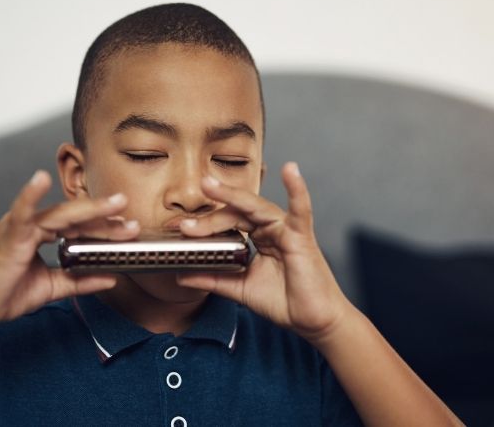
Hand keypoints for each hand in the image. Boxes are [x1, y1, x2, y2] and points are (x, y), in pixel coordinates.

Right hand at [0, 170, 140, 335]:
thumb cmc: (3, 294)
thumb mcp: (50, 288)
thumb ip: (79, 281)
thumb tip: (111, 279)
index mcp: (42, 234)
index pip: (80, 227)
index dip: (105, 227)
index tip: (129, 228)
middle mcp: (34, 225)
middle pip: (76, 218)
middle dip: (105, 217)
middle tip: (131, 214)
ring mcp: (21, 227)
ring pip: (61, 214)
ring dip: (89, 210)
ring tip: (113, 204)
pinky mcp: (8, 234)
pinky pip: (21, 212)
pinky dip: (30, 195)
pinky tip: (40, 180)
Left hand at [176, 162, 352, 342]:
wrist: (313, 321)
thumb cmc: (285, 302)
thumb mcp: (240, 289)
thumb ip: (213, 279)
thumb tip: (182, 275)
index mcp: (258, 238)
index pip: (228, 222)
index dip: (204, 224)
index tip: (180, 230)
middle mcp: (271, 229)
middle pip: (236, 213)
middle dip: (209, 217)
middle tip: (185, 224)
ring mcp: (287, 230)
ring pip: (256, 207)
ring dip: (231, 197)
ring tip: (209, 185)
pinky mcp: (302, 236)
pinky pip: (300, 210)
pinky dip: (297, 189)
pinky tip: (290, 170)